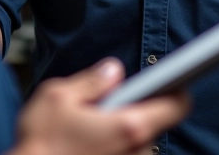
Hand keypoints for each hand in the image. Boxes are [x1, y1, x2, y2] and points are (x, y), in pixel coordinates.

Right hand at [11, 58, 191, 154]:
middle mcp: (135, 152)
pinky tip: (85, 148)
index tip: (177, 83)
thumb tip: (113, 71)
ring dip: (120, 136)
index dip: (178, 91)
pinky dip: (111, 150)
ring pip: (136, 145)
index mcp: (127, 125)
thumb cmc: (40, 142)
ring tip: (87, 133)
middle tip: (102, 109)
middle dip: (132, 113)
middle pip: (152, 125)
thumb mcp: (59, 96)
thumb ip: (92, 81)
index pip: (175, 106)